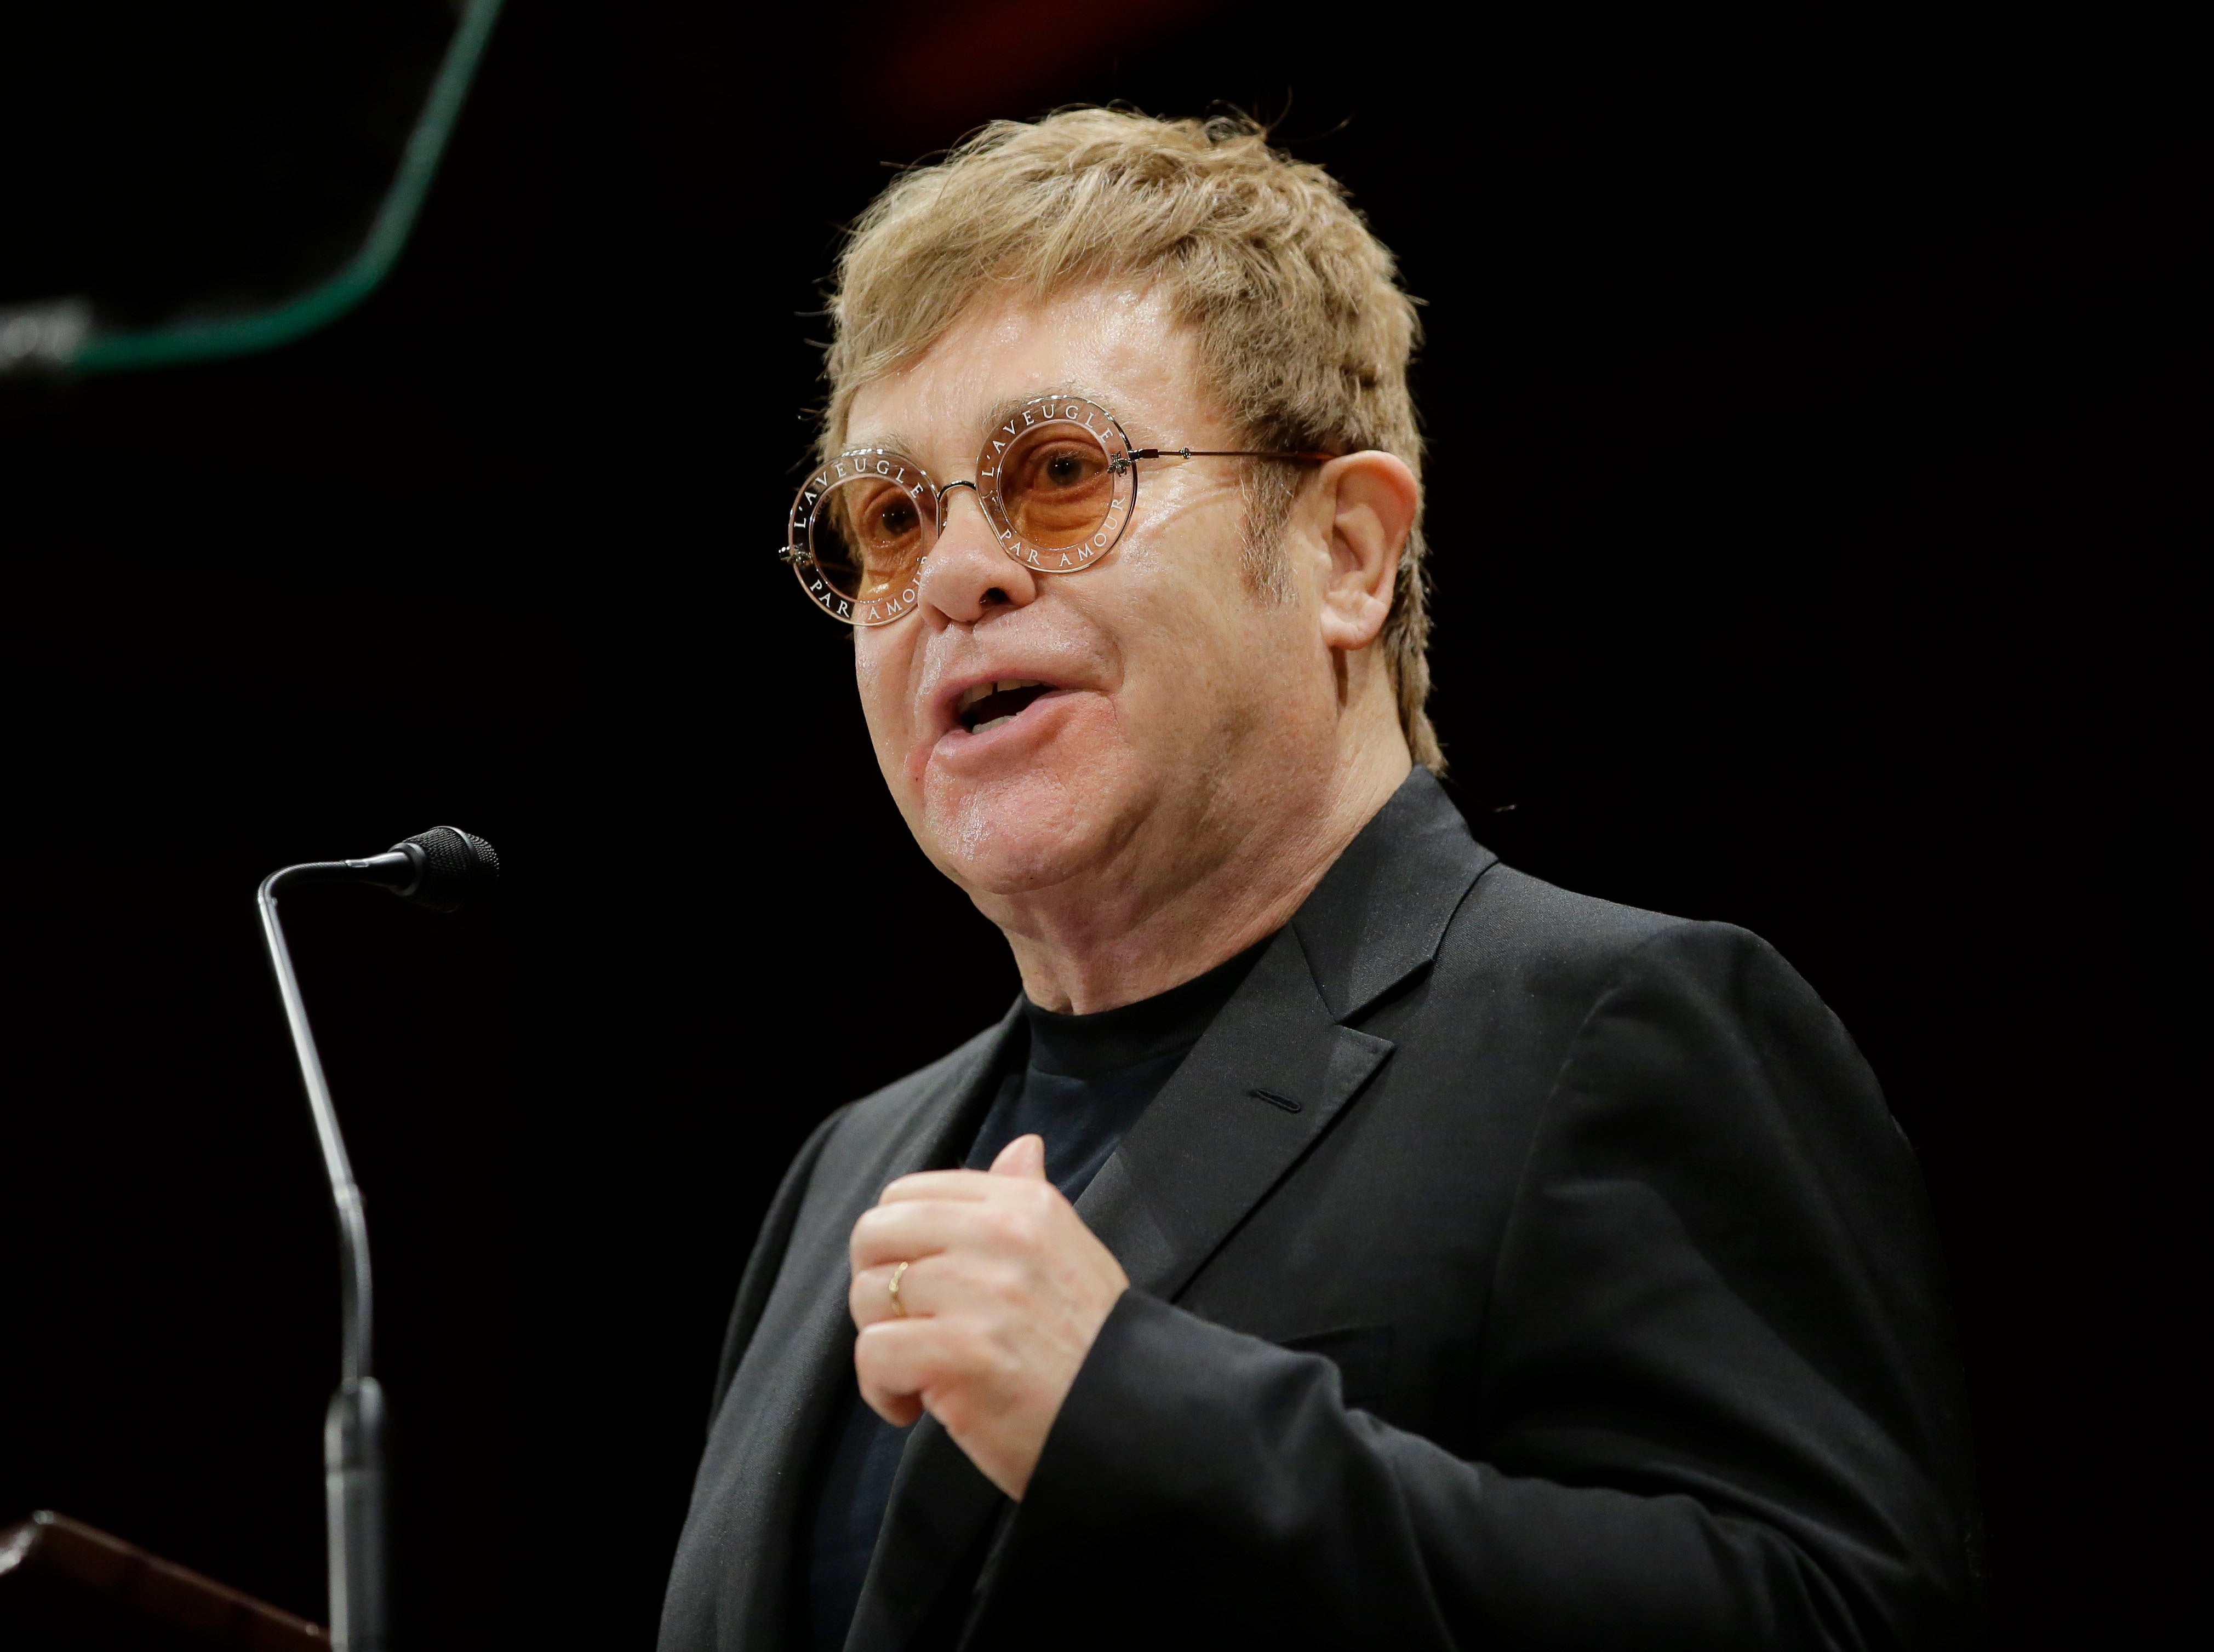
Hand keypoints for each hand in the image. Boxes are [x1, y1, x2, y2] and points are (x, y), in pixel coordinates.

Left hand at [848, 1134, 1128, 1499]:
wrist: (1133, 1420)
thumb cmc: (1094, 1346)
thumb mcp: (1073, 1252)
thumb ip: (1028, 1198)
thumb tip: (1022, 1147)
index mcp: (1024, 1206)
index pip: (908, 1193)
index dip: (896, 1244)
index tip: (920, 1286)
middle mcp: (1001, 1236)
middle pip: (874, 1235)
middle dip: (876, 1286)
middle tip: (910, 1328)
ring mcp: (979, 1293)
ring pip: (867, 1294)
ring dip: (881, 1344)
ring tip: (922, 1373)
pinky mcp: (959, 1353)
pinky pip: (873, 1352)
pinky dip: (883, 1390)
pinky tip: (915, 1407)